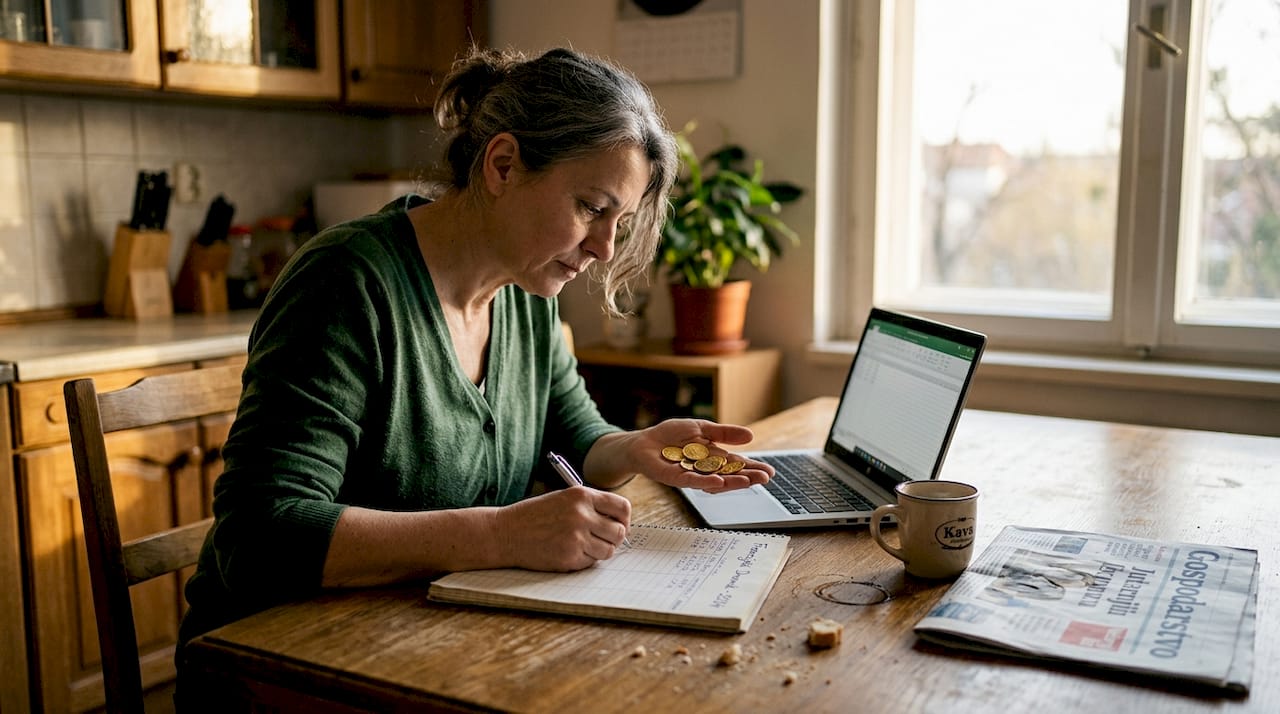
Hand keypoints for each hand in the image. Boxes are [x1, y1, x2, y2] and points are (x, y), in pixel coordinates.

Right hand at [493, 487, 630, 570]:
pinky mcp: (569, 557)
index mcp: (582, 495)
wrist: (506, 533)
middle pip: (619, 532)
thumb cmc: (535, 516)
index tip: (617, 524)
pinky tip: (567, 551)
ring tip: (582, 545)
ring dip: (599, 550)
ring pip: (608, 550)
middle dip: (613, 538)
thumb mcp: (564, 499)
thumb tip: (620, 522)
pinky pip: (591, 562)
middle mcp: (582, 514)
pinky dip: (584, 560)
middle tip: (601, 539)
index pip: (623, 507)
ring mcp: (576, 537)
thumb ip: (591, 506)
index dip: (623, 519)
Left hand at [587, 419, 773, 492]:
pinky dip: (704, 482)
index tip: (770, 471)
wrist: (643, 442)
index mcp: (713, 458)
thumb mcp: (701, 429)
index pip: (737, 464)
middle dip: (748, 477)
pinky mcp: (675, 478)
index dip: (753, 468)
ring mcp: (691, 475)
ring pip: (715, 482)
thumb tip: (750, 436)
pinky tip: (717, 481)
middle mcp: (705, 470)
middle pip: (730, 475)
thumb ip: (724, 433)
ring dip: (732, 482)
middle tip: (765, 478)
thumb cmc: (671, 436)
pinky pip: (692, 481)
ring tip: (748, 481)